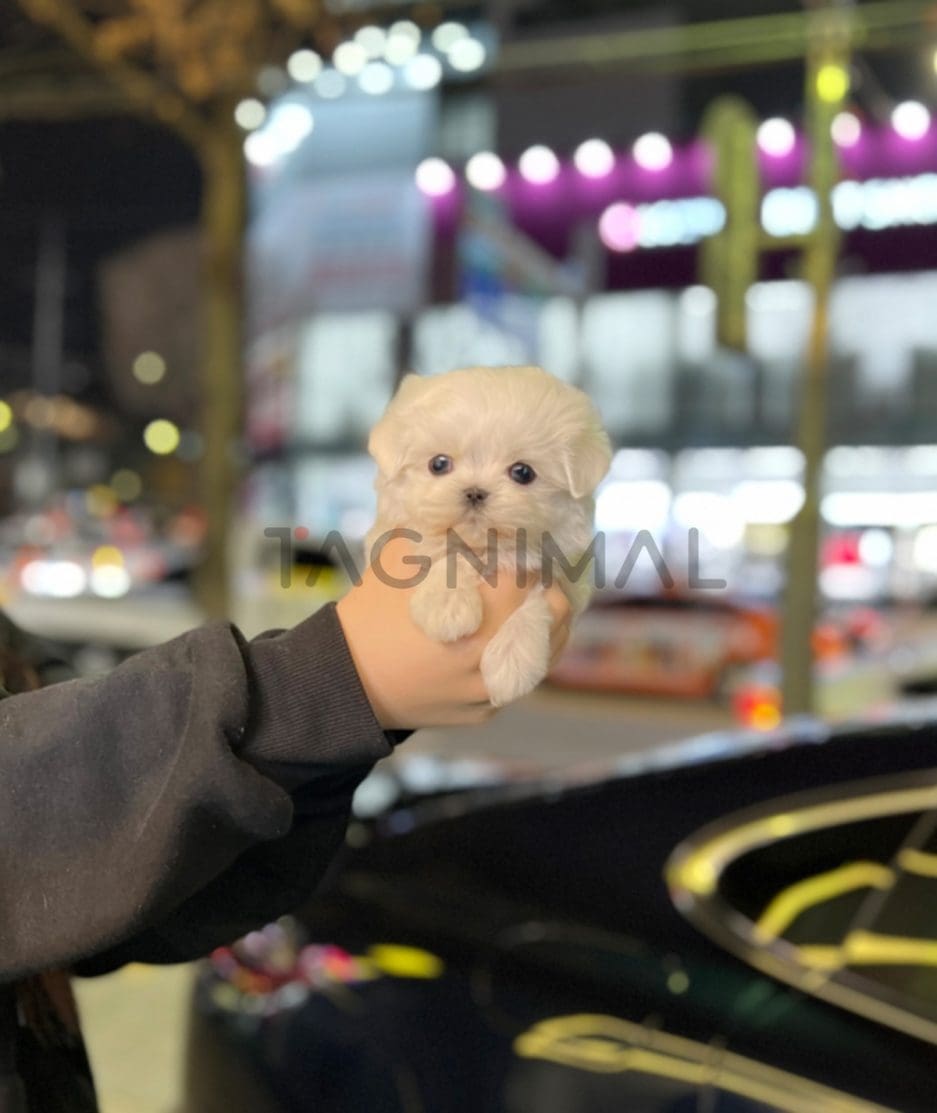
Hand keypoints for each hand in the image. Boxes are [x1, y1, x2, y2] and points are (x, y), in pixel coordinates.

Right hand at [335, 536, 571, 728]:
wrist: (346, 679)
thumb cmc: (372, 612)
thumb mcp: (401, 558)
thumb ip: (444, 530)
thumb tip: (480, 509)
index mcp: (475, 610)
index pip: (530, 574)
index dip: (532, 554)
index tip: (527, 545)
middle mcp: (491, 655)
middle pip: (553, 614)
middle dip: (549, 588)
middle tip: (540, 573)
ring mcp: (490, 688)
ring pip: (548, 652)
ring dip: (550, 623)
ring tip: (540, 602)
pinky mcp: (484, 710)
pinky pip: (522, 680)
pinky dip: (526, 656)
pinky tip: (517, 637)